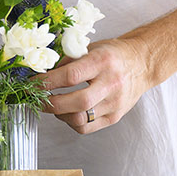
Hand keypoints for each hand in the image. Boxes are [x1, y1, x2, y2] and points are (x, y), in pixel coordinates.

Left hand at [38, 38, 153, 133]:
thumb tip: (43, 73)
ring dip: (60, 115)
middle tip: (38, 99)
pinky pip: (87, 127)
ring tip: (55, 105)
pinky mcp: (114, 117)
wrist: (142, 64)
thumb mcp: (91, 48)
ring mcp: (114, 103)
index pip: (70, 77)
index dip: (46, 82)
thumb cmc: (114, 54)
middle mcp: (111, 84)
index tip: (33, 84)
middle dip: (50, 104)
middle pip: (75, 103)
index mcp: (102, 62)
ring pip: (80, 119)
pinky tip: (69, 112)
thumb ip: (68, 60)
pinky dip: (72, 122)